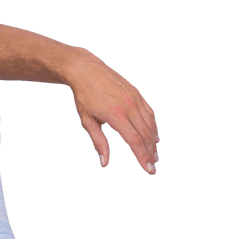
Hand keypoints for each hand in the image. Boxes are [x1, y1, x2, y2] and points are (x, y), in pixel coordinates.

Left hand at [66, 48, 158, 173]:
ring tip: (154, 155)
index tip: (148, 169)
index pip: (134, 140)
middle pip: (145, 134)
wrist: (86, 69)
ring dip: (153, 142)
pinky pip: (149, 113)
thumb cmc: (84, 97)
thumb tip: (104, 164)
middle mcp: (128, 105)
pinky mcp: (137, 94)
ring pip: (150, 124)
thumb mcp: (87, 121)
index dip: (142, 156)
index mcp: (115, 114)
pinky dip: (153, 127)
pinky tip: (154, 137)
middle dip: (150, 153)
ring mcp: (134, 98)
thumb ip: (98, 142)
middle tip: (153, 167)